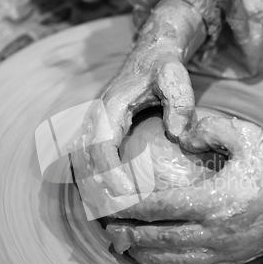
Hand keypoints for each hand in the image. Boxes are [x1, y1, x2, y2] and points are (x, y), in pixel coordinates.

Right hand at [78, 0, 206, 197]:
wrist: (150, 51)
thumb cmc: (163, 66)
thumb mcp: (176, 77)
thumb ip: (180, 103)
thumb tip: (178, 135)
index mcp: (110, 106)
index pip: (100, 147)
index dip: (110, 174)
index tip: (127, 194)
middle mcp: (96, 116)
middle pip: (85, 160)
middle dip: (97, 187)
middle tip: (119, 212)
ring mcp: (95, 122)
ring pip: (83, 161)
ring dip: (94, 185)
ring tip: (112, 210)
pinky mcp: (100, 128)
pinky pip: (91, 158)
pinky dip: (97, 177)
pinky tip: (112, 194)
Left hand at [105, 118, 262, 263]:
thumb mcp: (245, 137)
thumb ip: (208, 130)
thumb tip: (182, 133)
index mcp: (213, 200)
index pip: (160, 207)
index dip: (131, 208)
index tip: (111, 206)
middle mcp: (213, 231)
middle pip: (159, 237)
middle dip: (129, 233)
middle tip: (107, 228)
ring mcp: (222, 250)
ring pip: (172, 258)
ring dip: (144, 252)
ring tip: (123, 244)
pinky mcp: (231, 259)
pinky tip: (155, 259)